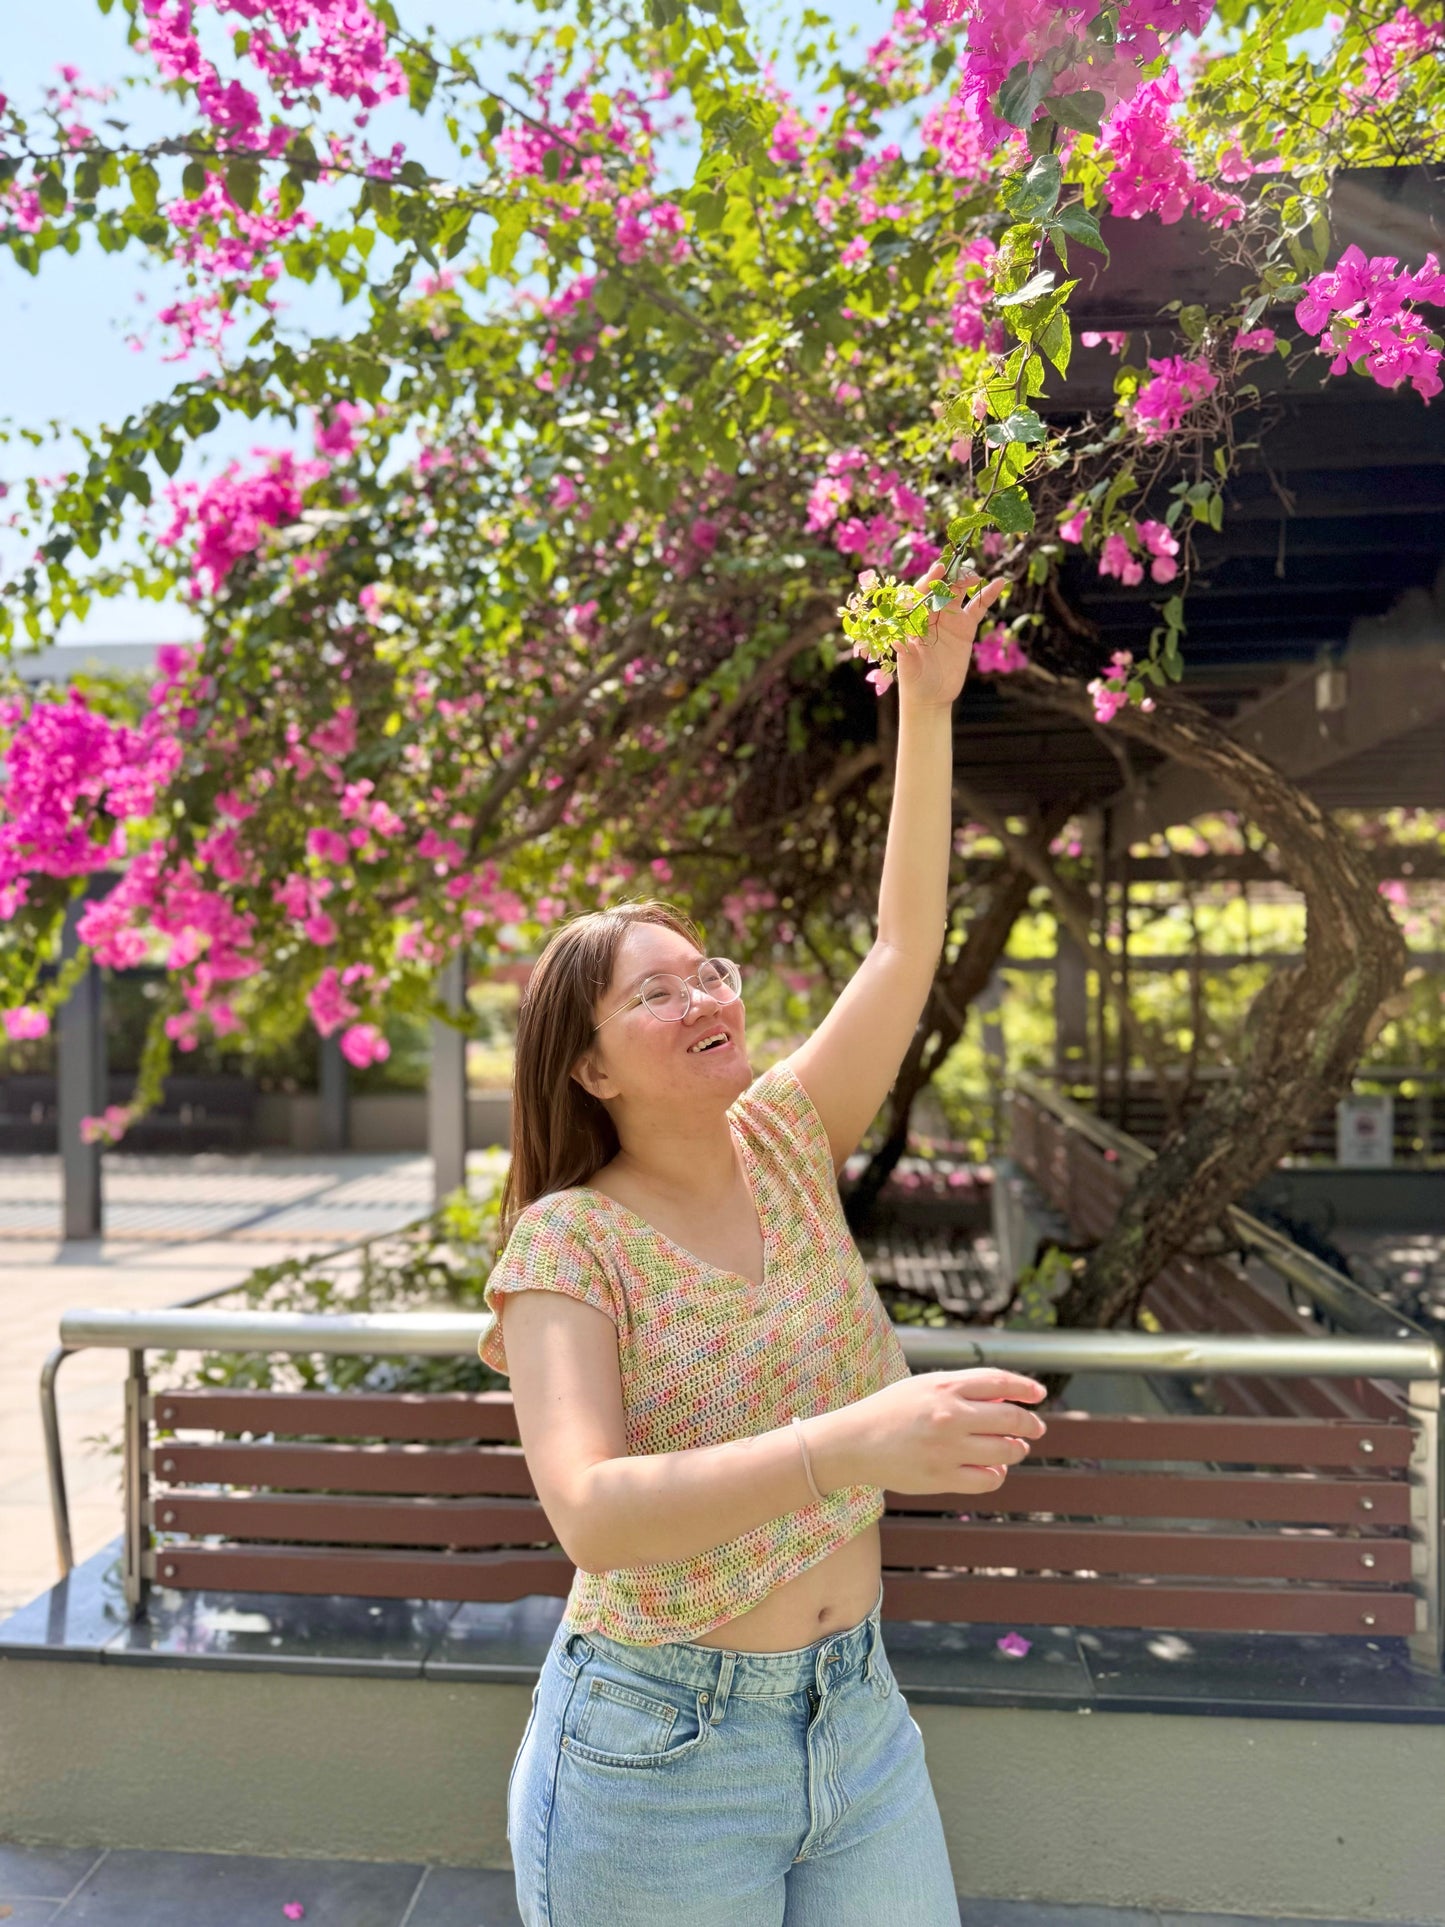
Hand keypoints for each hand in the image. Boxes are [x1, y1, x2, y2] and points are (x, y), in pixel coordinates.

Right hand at [811, 1367, 1047, 1497]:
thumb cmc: (890, 1411)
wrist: (854, 1442)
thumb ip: (961, 1389)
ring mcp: (947, 1448)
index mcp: (944, 1386)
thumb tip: (1006, 1400)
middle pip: (1011, 1419)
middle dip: (1031, 1424)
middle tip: (1036, 1428)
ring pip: (1005, 1451)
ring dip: (1017, 1450)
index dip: (1026, 1388)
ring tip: (1014, 1449)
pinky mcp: (942, 1477)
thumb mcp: (924, 1387)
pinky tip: (994, 1469)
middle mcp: (949, 1415)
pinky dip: (998, 1474)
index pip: (1000, 1383)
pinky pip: (988, 1479)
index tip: (1038, 1395)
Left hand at [891, 563, 1006, 709]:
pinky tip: (999, 583)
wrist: (932, 697)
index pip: (919, 595)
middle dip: (950, 577)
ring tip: (975, 576)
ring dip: (966, 581)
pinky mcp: (965, 628)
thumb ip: (905, 655)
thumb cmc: (914, 681)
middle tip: (960, 570)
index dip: (929, 581)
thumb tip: (896, 641)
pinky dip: (987, 596)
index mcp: (914, 620)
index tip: (938, 569)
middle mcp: (931, 615)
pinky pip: (978, 608)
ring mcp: (949, 619)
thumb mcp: (908, 669)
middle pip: (940, 589)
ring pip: (958, 593)